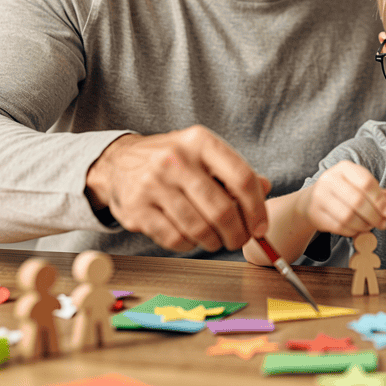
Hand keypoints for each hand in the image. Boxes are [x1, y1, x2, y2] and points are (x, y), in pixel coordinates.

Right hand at [85, 126, 270, 252]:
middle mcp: (176, 159)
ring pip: (199, 228)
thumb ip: (234, 171)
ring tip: (216, 240)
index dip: (257, 209)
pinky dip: (190, 245)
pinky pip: (175, 239)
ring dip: (215, 242)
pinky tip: (191, 238)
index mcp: (200, 141)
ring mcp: (153, 184)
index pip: (241, 178)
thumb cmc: (173, 160)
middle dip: (237, 233)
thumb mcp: (204, 153)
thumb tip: (266, 188)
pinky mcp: (137, 209)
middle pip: (222, 209)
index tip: (260, 227)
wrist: (119, 162)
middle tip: (239, 240)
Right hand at [300, 161, 385, 236]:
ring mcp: (320, 196)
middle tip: (383, 223)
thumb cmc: (343, 193)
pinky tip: (357, 229)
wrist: (311, 201)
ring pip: (348, 216)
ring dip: (364, 225)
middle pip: (357, 200)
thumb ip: (381, 194)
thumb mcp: (361, 188)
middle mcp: (330, 179)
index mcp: (344, 168)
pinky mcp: (315, 213)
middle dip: (374, 215)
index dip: (380, 199)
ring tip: (370, 226)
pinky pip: (339, 226)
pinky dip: (352, 231)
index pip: (366, 182)